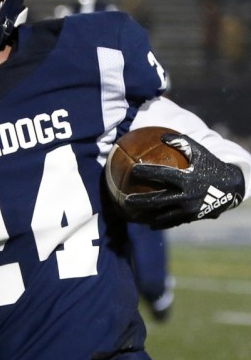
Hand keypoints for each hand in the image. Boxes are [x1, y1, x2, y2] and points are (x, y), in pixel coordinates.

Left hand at [124, 133, 244, 227]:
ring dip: (147, 216)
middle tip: (125, 200)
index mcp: (188, 178)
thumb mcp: (200, 152)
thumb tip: (161, 135)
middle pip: (159, 200)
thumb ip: (182, 142)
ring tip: (133, 216)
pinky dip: (160, 223)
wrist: (232, 188)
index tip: (133, 169)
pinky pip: (173, 222)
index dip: (147, 172)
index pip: (163, 174)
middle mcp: (188, 195)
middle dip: (141, 201)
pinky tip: (149, 224)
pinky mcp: (192, 217)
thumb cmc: (212, 166)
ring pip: (164, 215)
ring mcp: (190, 209)